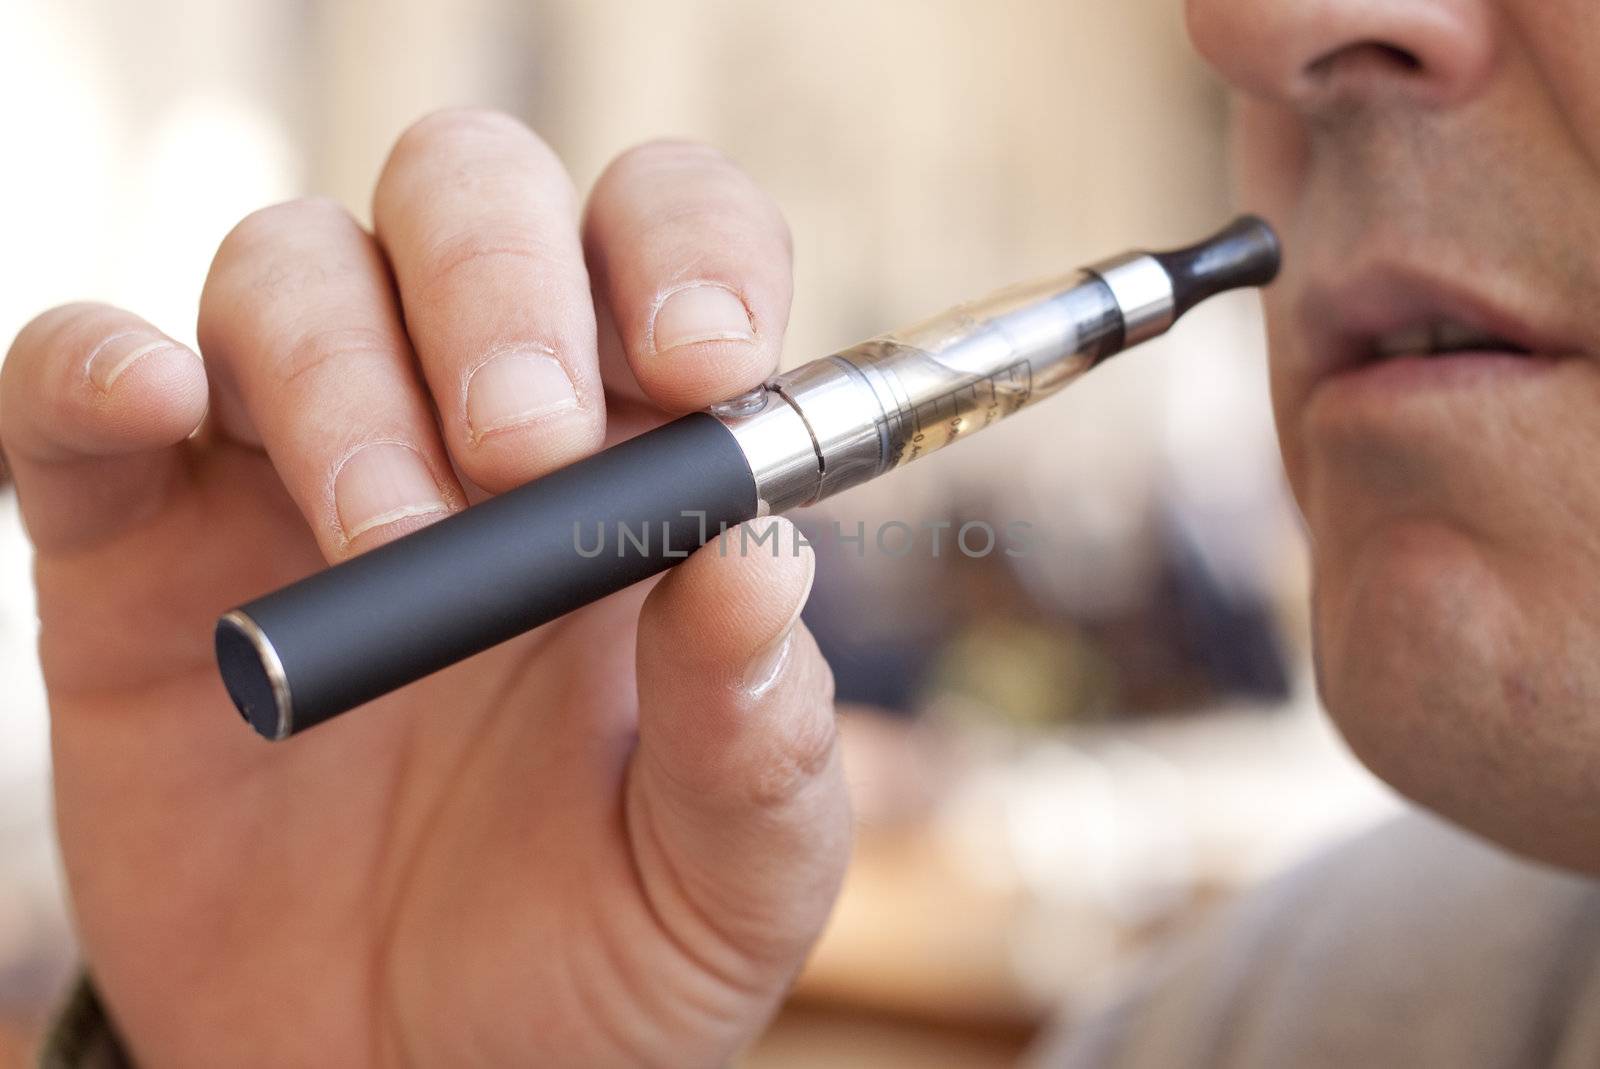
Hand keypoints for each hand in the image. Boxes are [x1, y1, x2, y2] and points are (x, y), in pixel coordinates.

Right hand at [2, 110, 848, 1067]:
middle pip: (473, 199)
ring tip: (390, 540)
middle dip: (503, 286)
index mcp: (640, 468)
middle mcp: (470, 423)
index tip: (705, 366)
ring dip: (341, 369)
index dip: (689, 255)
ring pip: (292, 268)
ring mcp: (292, 468)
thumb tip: (760, 555)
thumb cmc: (596, 963)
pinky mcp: (132, 546)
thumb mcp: (725, 876)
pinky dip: (98, 368)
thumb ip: (756, 728)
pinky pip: (77, 388)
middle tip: (525, 449)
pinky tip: (152, 404)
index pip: (671, 247)